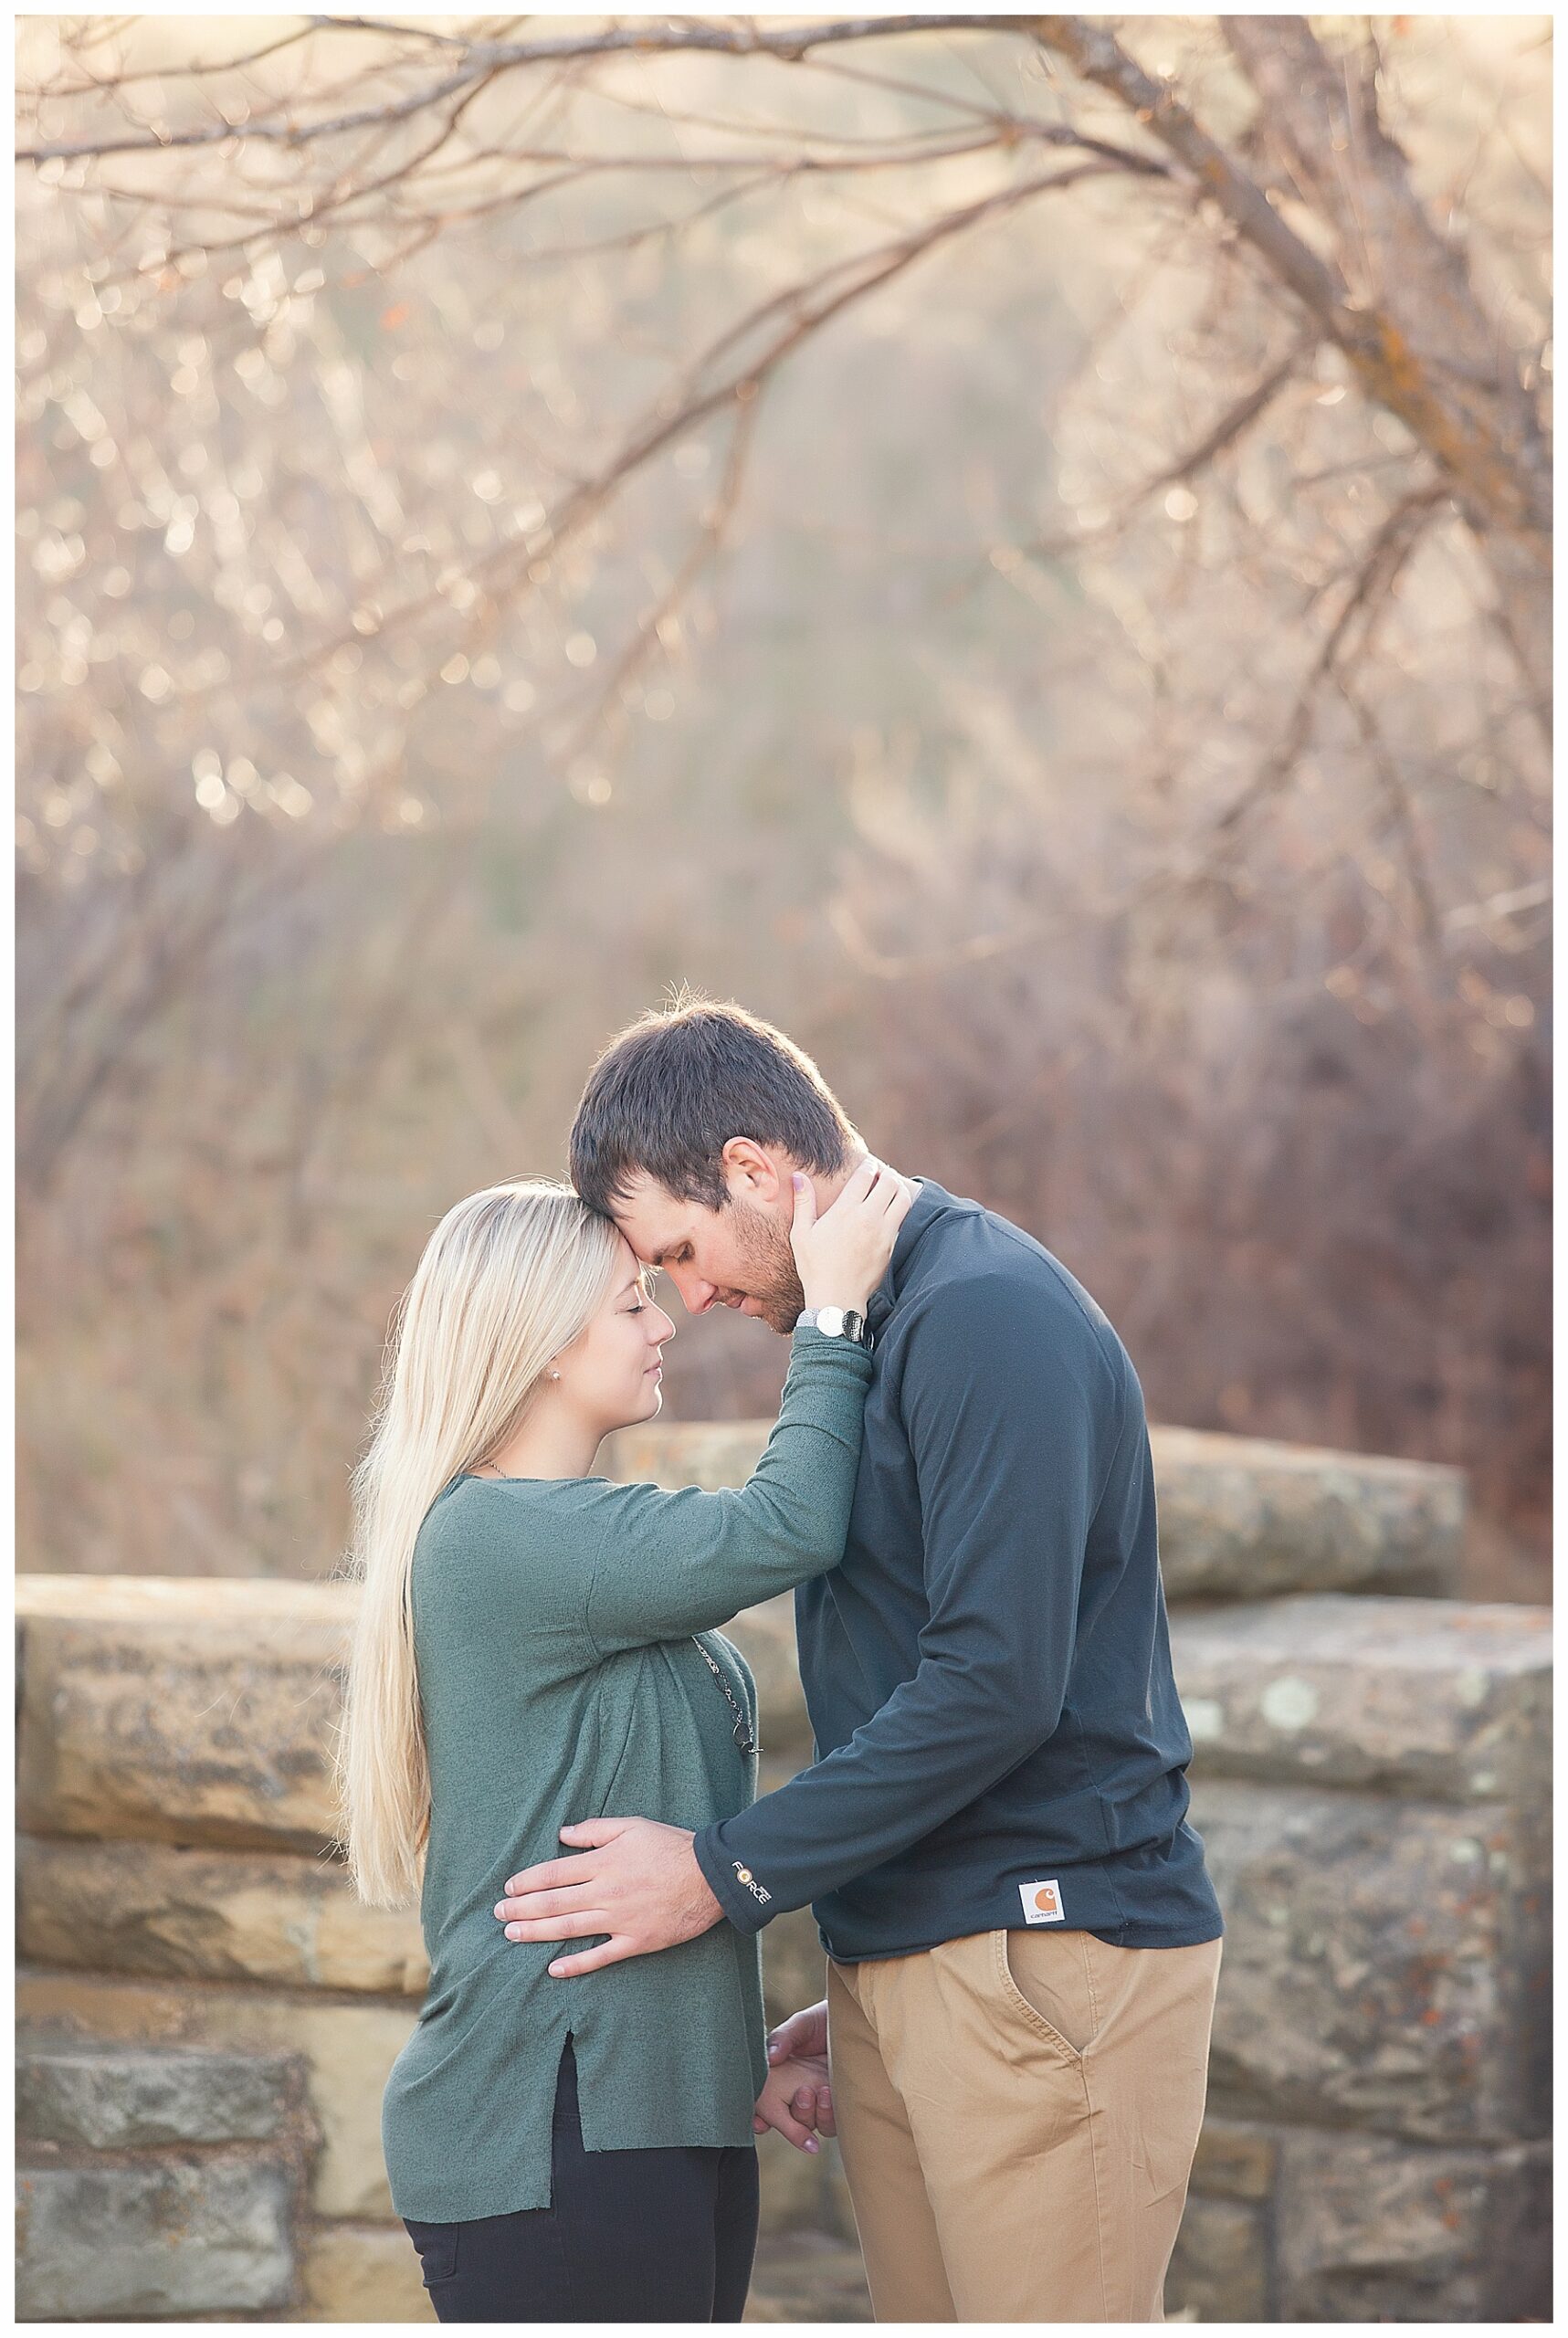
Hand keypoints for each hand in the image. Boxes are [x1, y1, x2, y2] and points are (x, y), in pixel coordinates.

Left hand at [493, 1816, 722, 1976]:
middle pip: (555, 1902)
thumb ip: (595, 1830)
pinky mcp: (636, 1941)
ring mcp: (620, 1919)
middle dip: (522, 1908)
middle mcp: (606, 1892)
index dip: (528, 1881)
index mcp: (604, 1862)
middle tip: (498, 1914)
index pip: (555, 1873)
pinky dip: (577, 1964)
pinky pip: (601, 1956)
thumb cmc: (671, 1846)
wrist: (711, 1875)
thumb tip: (563, 1833)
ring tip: (512, 1934)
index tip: (509, 1887)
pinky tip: (554, 1969)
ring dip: (537, 1932)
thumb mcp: (633, 1826)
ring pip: (569, 1928)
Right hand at [752, 2001, 833, 2147]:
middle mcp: (800, 2093)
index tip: (760, 2121)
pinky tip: (831, 2094)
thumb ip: (783, 2038)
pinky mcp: (841, 2105)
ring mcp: (821, 2101)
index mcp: (783, 2078)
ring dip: (815, 2115)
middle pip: (790, 2121)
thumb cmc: (823, 2020)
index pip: (767, 2106)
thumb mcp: (800, 2025)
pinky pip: (833, 2123)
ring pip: (812, 2125)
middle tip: (804, 2092)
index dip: (760, 2118)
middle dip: (796, 2115)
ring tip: (823, 2090)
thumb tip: (770, 2057)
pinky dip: (830, 2115)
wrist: (854, 2017)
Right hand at [792, 1155, 913, 1315]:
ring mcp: (884, 1232)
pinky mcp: (892, 1245)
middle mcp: (868, 1218)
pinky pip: (902, 1219)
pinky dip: (899, 1210)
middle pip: (890, 1182)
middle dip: (887, 1174)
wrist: (837, 1298)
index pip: (866, 1175)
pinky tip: (889, 1211)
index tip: (868, 1164)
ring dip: (898, 1189)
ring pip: (903, 1199)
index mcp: (845, 1211)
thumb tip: (797, 1176)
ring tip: (889, 1189)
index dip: (869, 1165)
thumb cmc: (815, 1266)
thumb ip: (803, 1201)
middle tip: (880, 1175)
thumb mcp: (802, 1233)